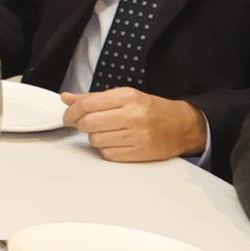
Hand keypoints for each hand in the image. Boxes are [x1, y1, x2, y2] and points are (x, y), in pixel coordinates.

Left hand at [60, 88, 204, 163]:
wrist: (181, 126)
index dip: (71, 112)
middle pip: (88, 123)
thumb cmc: (152, 110)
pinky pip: (108, 154)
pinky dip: (105, 149)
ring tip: (105, 132)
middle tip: (83, 124)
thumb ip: (93, 98)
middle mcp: (133, 115)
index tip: (68, 116)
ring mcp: (137, 136)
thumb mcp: (125, 96)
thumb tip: (67, 98)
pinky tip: (114, 142)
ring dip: (94, 137)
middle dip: (80, 125)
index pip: (87, 105)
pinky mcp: (139, 153)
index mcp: (128, 97)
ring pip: (96, 140)